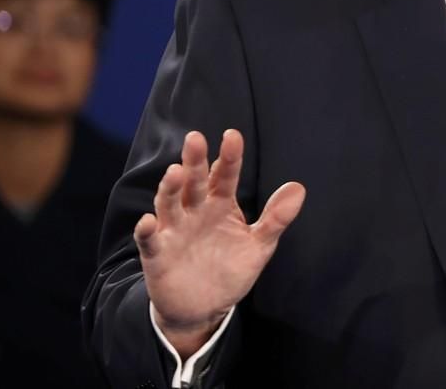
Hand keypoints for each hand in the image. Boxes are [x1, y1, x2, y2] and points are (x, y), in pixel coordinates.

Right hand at [133, 129, 305, 357]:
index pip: (225, 176)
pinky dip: (147, 230)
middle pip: (195, 182)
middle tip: (196, 139)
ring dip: (170, 188)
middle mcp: (195, 211)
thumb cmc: (230, 269)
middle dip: (195, 162)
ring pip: (169, 204)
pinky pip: (149, 240)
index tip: (232, 136)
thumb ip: (276, 218)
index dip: (229, 157)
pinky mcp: (157, 254)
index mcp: (220, 205)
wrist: (204, 308)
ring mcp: (175, 230)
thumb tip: (298, 188)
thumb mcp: (259, 245)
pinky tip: (148, 221)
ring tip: (176, 172)